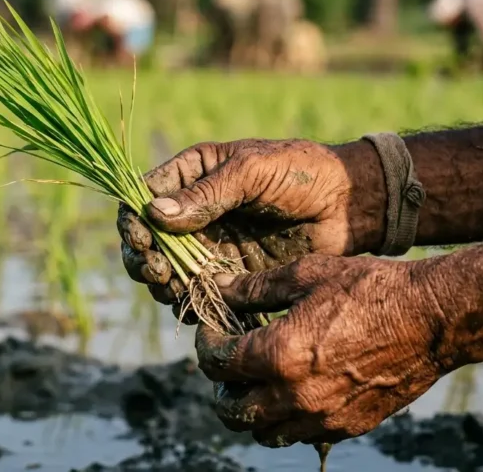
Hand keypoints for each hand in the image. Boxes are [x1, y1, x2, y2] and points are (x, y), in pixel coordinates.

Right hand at [117, 139, 384, 313]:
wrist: (348, 205)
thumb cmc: (301, 172)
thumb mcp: (253, 172)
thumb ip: (207, 194)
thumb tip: (154, 213)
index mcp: (192, 175)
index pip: (143, 198)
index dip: (134, 222)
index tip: (143, 240)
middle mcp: (194, 213)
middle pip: (148, 242)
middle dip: (144, 260)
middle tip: (159, 272)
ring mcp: (211, 246)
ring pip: (168, 273)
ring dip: (164, 286)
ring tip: (177, 290)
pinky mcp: (231, 275)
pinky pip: (199, 294)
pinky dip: (191, 304)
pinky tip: (196, 309)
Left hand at [195, 254, 448, 446]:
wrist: (433, 319)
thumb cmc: (371, 288)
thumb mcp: (307, 274)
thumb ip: (256, 288)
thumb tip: (219, 291)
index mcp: (280, 355)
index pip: (219, 362)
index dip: (208, 343)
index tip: (213, 330)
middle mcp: (296, 396)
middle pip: (233, 411)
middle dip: (221, 387)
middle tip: (228, 364)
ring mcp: (323, 418)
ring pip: (265, 433)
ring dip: (251, 411)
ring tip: (257, 382)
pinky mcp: (347, 426)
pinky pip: (302, 437)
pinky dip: (287, 420)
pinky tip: (294, 391)